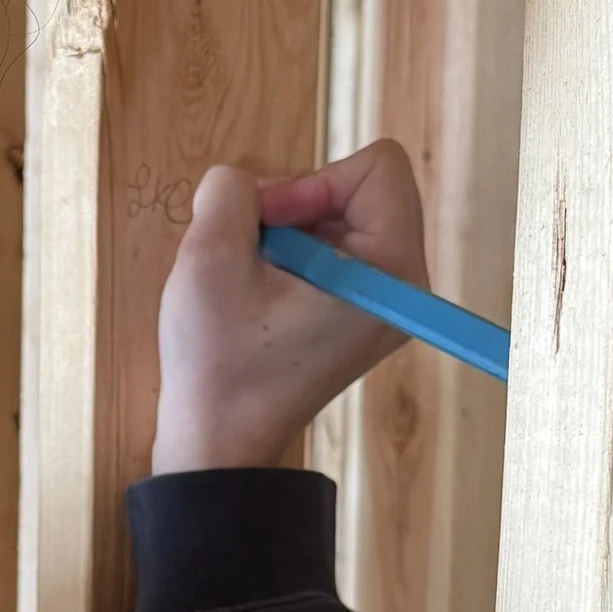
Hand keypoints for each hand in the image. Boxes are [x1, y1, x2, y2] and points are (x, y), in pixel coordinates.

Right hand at [151, 140, 429, 474]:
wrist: (217, 444)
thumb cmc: (218, 363)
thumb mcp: (209, 256)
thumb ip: (231, 190)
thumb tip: (244, 184)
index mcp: (390, 273)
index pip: (377, 167)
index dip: (312, 180)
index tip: (269, 228)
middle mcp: (403, 285)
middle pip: (361, 186)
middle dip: (298, 203)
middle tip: (251, 249)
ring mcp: (382, 300)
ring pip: (339, 212)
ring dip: (286, 229)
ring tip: (250, 277)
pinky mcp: (358, 310)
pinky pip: (330, 244)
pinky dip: (288, 251)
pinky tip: (258, 291)